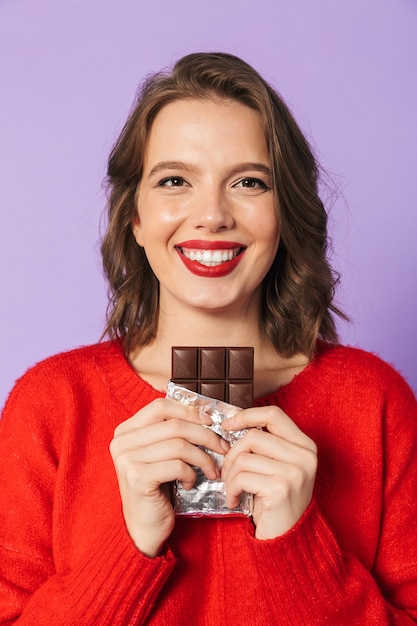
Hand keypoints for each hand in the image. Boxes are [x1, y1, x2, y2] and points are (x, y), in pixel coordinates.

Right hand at [110, 398, 228, 556]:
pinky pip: (177, 465)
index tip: (211, 422)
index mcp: (126, 430)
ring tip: (212, 470)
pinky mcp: (137, 478)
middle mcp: (121, 441)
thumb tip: (205, 414)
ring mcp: (127, 459)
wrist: (144, 527)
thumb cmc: (158, 487)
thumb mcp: (161, 453)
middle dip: (206, 435)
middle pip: (174, 425)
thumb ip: (172, 432)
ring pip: (179, 445)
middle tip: (223, 448)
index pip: (161, 406)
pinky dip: (191, 474)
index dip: (189, 411)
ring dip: (203, 458)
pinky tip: (191, 483)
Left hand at [221, 406, 316, 539]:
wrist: (288, 541)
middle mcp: (305, 456)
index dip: (247, 416)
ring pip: (244, 456)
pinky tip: (235, 499)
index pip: (273, 414)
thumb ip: (267, 445)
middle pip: (254, 436)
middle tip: (228, 472)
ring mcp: (295, 472)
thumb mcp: (278, 467)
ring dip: (231, 475)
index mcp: (305, 446)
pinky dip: (232, 488)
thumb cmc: (277, 502)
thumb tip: (233, 424)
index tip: (227, 425)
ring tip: (234, 489)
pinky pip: (242, 476)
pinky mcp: (281, 488)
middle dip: (233, 454)